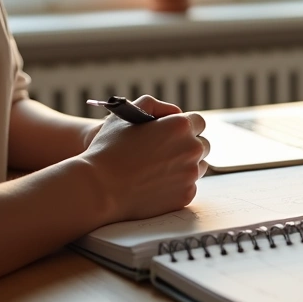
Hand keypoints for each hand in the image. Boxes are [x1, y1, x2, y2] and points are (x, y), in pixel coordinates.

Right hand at [77, 96, 209, 222]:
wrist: (99, 188)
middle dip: (188, 146)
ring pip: (199, 167)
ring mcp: (191, 174)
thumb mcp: (126, 115)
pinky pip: (190, 187)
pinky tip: (157, 184)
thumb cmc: (109, 149)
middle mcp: (192, 148)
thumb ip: (153, 106)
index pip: (198, 122)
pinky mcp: (186, 195)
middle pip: (202, 145)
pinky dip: (178, 185)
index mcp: (180, 126)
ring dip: (186, 165)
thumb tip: (174, 113)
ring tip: (160, 169)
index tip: (173, 133)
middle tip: (166, 152)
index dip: (185, 127)